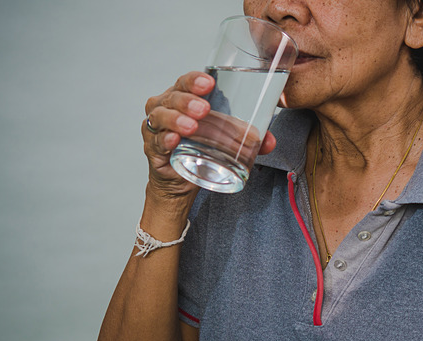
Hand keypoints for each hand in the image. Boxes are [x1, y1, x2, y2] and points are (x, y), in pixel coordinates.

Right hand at [142, 71, 277, 197]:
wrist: (182, 179)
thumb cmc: (201, 149)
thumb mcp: (225, 140)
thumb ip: (248, 140)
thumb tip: (270, 141)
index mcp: (183, 98)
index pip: (186, 82)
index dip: (195, 80)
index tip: (209, 83)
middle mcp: (166, 107)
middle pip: (173, 97)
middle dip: (188, 101)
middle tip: (204, 109)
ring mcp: (156, 127)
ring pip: (161, 116)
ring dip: (176, 119)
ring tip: (191, 127)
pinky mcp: (152, 147)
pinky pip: (155, 140)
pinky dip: (164, 139)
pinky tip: (173, 140)